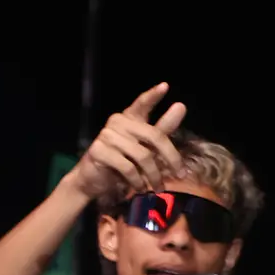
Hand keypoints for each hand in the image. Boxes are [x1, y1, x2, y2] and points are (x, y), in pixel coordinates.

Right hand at [64, 83, 186, 199]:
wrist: (94, 180)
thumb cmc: (123, 163)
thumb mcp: (147, 148)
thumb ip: (163, 129)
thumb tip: (181, 106)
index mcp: (130, 119)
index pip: (142, 104)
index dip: (153, 95)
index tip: (165, 86)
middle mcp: (118, 122)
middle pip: (155, 137)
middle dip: (171, 158)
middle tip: (181, 174)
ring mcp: (107, 135)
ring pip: (143, 156)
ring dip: (154, 176)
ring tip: (157, 187)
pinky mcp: (99, 151)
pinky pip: (129, 168)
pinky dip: (138, 181)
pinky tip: (140, 187)